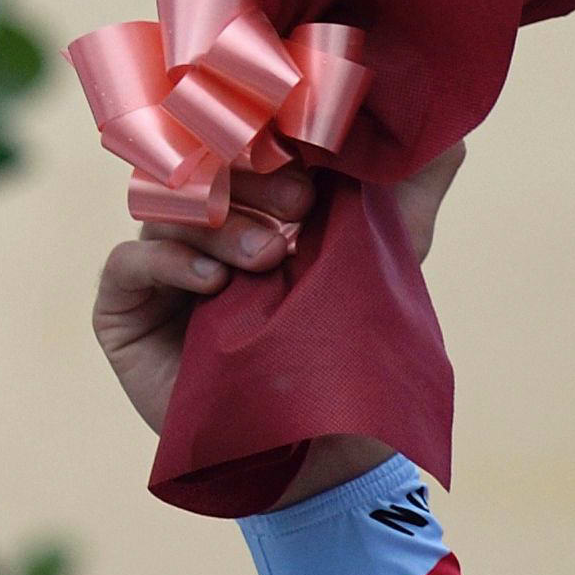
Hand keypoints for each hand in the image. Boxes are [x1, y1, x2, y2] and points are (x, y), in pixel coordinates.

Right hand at [90, 142, 464, 498]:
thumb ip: (410, 190)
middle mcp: (197, 226)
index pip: (234, 144)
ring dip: (220, 223)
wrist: (323, 444)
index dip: (269, 143)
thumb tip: (449, 130)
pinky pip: (126, 263)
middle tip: (300, 203)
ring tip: (271, 256)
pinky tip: (215, 282)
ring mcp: (157, 268)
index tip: (317, 164)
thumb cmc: (349, 343)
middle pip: (195, 169)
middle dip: (249, 178)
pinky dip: (168, 261)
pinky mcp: (125, 313)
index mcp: (246, 200)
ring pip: (163, 210)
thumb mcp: (391, 254)